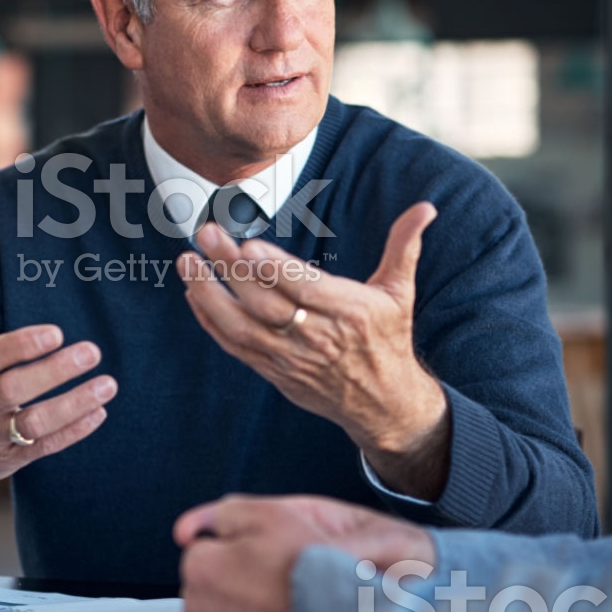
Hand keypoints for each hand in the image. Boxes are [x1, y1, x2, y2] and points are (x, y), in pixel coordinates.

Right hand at [0, 261, 117, 509]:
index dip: (20, 345)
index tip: (55, 332)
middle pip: (14, 390)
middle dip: (54, 372)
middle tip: (92, 350)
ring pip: (33, 424)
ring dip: (73, 405)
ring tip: (108, 384)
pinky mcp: (11, 458)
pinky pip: (45, 447)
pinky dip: (73, 432)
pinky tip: (99, 412)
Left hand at [175, 495, 435, 611]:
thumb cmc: (319, 568)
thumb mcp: (272, 513)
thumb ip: (221, 514)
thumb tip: (187, 528)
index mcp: (203, 570)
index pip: (202, 548)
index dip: (238, 545)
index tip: (266, 549)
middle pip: (209, 585)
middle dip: (234, 576)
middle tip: (279, 571)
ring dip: (243, 607)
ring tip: (286, 599)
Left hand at [178, 202, 451, 499]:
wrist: (383, 404)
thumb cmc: (388, 339)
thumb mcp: (400, 292)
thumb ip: (404, 246)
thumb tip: (425, 208)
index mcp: (350, 312)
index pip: (305, 288)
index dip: (275, 269)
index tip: (248, 245)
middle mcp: (318, 336)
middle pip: (266, 303)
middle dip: (231, 269)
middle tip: (205, 235)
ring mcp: (292, 358)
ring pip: (243, 328)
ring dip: (210, 296)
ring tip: (187, 263)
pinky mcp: (275, 372)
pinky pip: (237, 348)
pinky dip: (212, 323)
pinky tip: (194, 294)